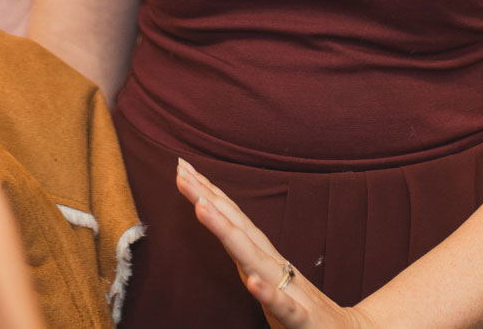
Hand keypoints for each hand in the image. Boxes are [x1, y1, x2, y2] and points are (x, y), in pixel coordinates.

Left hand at [177, 159, 372, 328]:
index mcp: (262, 258)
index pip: (233, 220)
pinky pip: (282, 306)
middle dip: (207, 199)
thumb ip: (247, 260)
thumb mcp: (266, 280)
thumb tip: (225, 236)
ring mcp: (287, 291)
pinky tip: (252, 282)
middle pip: (236, 229)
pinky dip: (267, 293)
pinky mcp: (300, 320)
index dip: (208, 195)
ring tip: (201, 207)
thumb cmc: (300, 308)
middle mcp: (273, 267)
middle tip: (181, 171)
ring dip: (228, 232)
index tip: (183, 169)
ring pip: (253, 259)